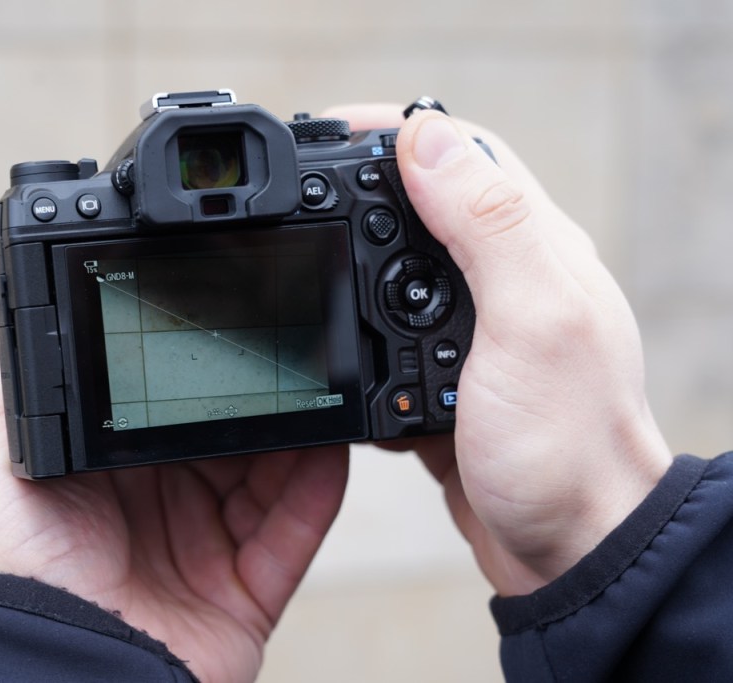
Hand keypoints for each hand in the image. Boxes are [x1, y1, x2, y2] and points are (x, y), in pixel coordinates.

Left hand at [0, 314, 348, 682]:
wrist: (63, 667)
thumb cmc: (21, 564)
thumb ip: (5, 370)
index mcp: (119, 464)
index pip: (173, 399)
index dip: (203, 365)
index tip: (226, 319)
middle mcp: (168, 498)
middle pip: (233, 431)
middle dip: (261, 389)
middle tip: (287, 342)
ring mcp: (211, 543)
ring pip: (273, 472)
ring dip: (300, 429)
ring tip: (323, 378)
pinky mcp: (247, 585)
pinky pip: (296, 529)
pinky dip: (319, 489)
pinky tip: (333, 444)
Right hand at [326, 103, 671, 595]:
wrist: (572, 552)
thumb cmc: (567, 449)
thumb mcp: (532, 322)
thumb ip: (487, 225)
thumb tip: (426, 139)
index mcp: (534, 249)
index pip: (465, 155)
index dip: (397, 132)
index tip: (330, 132)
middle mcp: (508, 281)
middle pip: (425, 206)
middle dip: (360, 190)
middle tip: (301, 196)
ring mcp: (477, 333)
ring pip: (399, 273)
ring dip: (352, 263)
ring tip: (306, 267)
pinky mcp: (449, 379)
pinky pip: (389, 339)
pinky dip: (355, 336)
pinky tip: (333, 350)